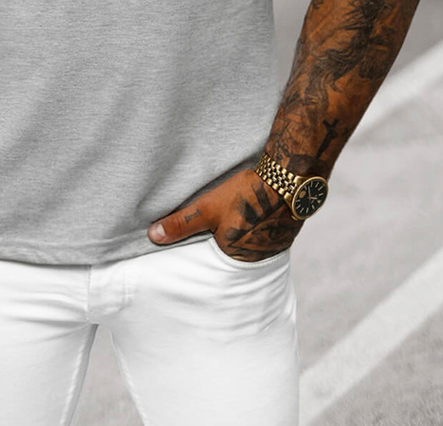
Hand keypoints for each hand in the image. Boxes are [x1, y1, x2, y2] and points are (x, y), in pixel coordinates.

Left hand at [147, 167, 303, 261]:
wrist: (289, 179)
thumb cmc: (246, 195)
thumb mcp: (208, 208)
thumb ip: (182, 224)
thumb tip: (153, 236)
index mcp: (235, 259)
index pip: (212, 263)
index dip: (204, 252)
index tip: (200, 242)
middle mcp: (256, 259)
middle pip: (231, 256)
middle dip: (222, 246)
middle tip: (218, 229)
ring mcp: (273, 247)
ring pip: (248, 246)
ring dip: (241, 237)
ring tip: (235, 222)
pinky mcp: (283, 233)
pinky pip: (263, 236)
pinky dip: (255, 229)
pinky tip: (251, 216)